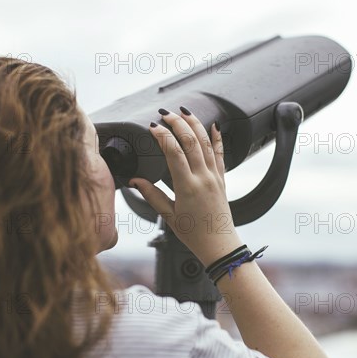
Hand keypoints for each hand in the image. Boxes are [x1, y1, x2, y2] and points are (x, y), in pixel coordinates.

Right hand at [129, 107, 242, 266]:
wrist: (219, 245)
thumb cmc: (193, 234)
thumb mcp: (168, 216)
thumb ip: (151, 195)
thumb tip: (135, 181)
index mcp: (187, 187)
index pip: (174, 152)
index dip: (162, 136)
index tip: (152, 127)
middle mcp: (203, 178)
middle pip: (191, 141)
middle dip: (178, 123)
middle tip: (165, 113)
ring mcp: (214, 177)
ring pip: (206, 143)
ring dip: (195, 124)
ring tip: (184, 112)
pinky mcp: (222, 179)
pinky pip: (221, 154)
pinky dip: (217, 138)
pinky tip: (215, 125)